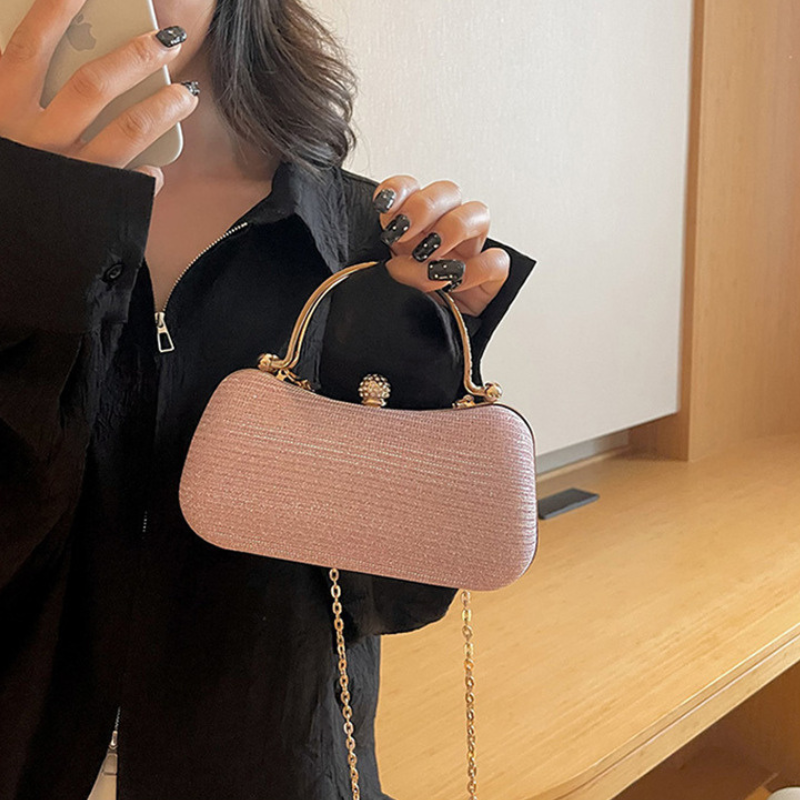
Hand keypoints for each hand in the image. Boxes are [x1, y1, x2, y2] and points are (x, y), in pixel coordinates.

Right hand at [0, 0, 198, 193]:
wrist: (8, 251)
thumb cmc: (7, 181)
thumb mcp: (0, 133)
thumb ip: (17, 96)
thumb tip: (38, 60)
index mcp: (3, 110)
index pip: (29, 48)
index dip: (56, 11)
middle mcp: (38, 138)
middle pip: (91, 84)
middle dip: (134, 56)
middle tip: (166, 39)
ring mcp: (72, 173)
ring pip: (128, 129)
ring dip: (163, 106)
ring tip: (189, 91)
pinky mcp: (97, 204)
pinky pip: (133, 183)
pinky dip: (149, 173)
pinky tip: (159, 167)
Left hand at [372, 177, 509, 316]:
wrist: (418, 346)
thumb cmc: (403, 309)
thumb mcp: (384, 285)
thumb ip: (386, 268)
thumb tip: (398, 266)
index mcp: (412, 225)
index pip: (410, 188)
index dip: (399, 189)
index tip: (385, 208)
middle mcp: (442, 230)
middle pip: (448, 191)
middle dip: (425, 206)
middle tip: (405, 233)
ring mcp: (469, 250)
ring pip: (478, 213)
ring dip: (453, 228)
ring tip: (430, 257)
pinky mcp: (490, 276)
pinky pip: (496, 260)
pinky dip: (475, 270)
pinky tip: (453, 284)